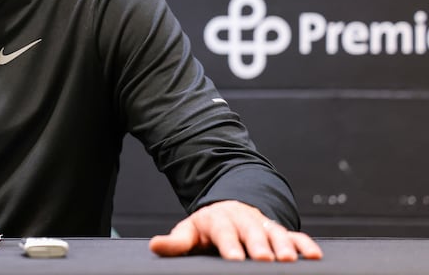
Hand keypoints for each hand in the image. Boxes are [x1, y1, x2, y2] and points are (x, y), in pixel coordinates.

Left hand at [148, 200, 322, 260]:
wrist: (229, 209)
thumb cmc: (208, 227)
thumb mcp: (189, 232)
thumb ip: (176, 242)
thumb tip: (155, 246)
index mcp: (219, 221)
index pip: (223, 233)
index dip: (230, 246)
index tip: (235, 258)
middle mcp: (243, 221)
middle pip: (252, 233)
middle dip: (260, 246)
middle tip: (266, 260)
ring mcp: (263, 225)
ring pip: (276, 234)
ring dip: (284, 246)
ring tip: (289, 260)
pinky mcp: (279, 230)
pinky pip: (295, 235)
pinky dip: (305, 244)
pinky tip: (314, 256)